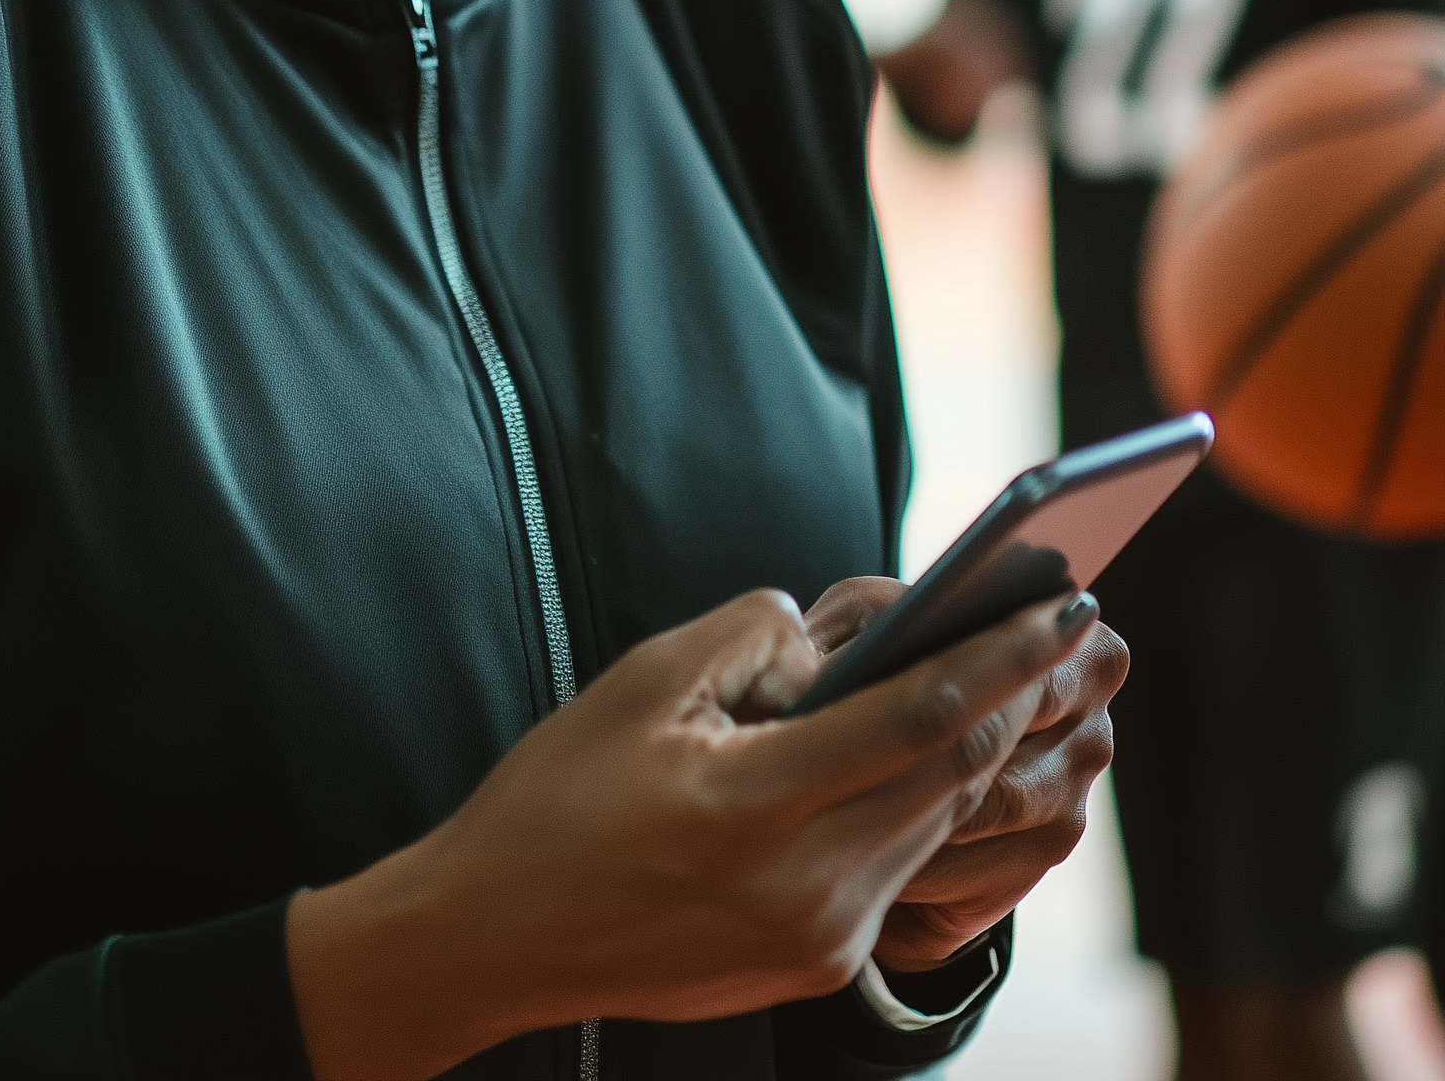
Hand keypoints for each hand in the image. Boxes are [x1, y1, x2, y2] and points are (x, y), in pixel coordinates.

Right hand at [286, 583, 1103, 1080]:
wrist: (498, 936)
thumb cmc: (558, 795)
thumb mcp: (643, 683)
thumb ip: (751, 637)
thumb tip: (835, 634)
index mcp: (755, 809)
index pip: (919, 719)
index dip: (1001, 655)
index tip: (1063, 604)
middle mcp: (804, 890)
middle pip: (951, 776)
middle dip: (1019, 694)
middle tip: (1072, 625)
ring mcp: (816, 940)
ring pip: (935, 823)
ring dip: (984, 747)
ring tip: (1025, 675)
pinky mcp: (815, 966)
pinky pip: (895, 866)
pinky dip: (926, 800)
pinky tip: (942, 749)